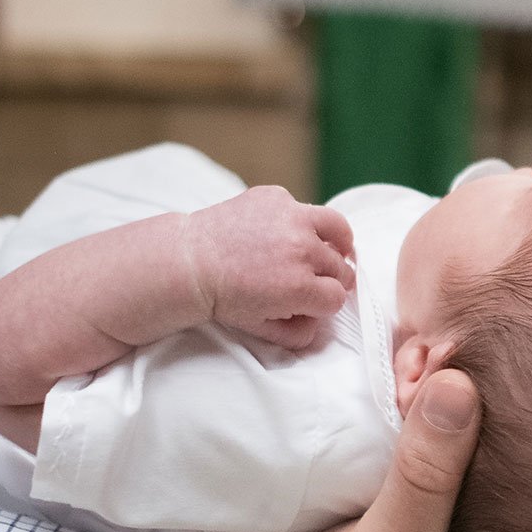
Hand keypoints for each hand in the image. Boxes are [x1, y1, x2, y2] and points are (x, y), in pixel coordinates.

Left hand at [183, 187, 356, 349]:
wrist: (190, 262)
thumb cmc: (223, 296)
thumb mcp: (260, 328)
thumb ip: (297, 334)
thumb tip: (318, 326)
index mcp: (300, 287)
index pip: (338, 297)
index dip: (327, 303)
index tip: (316, 301)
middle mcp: (302, 250)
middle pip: (341, 268)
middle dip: (331, 278)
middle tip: (316, 280)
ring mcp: (291, 218)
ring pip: (338, 229)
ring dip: (337, 243)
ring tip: (331, 248)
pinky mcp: (277, 197)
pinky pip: (304, 209)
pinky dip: (300, 221)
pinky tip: (286, 231)